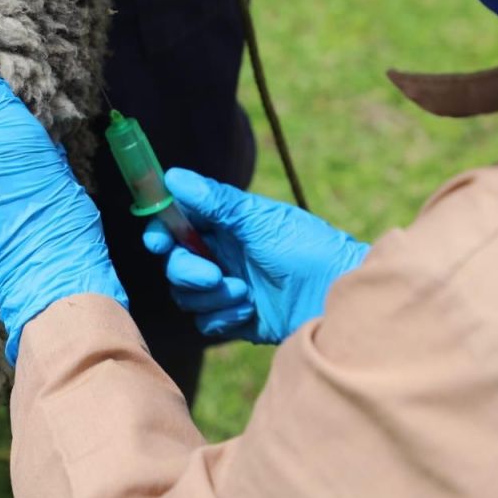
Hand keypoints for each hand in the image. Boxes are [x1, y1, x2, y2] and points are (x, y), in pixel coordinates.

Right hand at [143, 169, 367, 343]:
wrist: (338, 296)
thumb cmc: (308, 249)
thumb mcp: (260, 221)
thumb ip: (215, 202)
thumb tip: (173, 177)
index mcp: (225, 225)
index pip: (177, 223)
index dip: (161, 230)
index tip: (160, 241)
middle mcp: (221, 254)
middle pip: (175, 262)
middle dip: (188, 270)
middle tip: (213, 275)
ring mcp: (227, 286)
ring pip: (186, 295)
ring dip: (210, 296)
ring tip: (244, 294)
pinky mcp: (235, 317)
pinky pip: (206, 321)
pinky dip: (223, 317)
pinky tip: (250, 312)